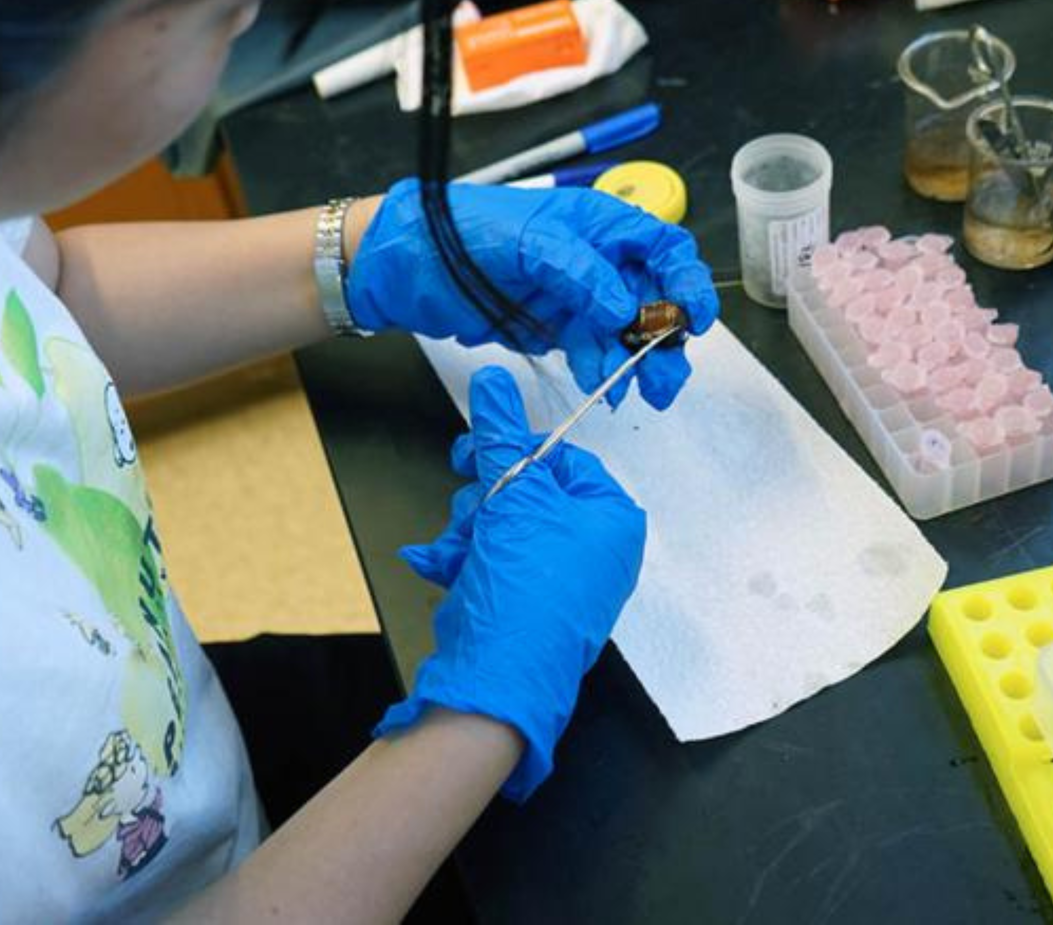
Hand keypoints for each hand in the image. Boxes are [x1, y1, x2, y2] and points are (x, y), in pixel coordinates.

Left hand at [346, 178, 718, 408]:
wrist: (407, 265)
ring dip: (638, 362)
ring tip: (639, 390)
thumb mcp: (525, 240)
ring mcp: (576, 295)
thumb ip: (578, 271)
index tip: (693, 317)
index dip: (686, 280)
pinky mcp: (555, 326)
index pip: (661, 247)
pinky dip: (604, 369)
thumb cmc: (460, 230)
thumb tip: (623, 305)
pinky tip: (606, 388)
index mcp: (597, 224)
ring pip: (626, 330)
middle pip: (653, 296)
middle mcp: (594, 259)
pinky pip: (593, 350)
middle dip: (666, 335)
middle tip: (666, 371)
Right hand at [374, 366, 645, 800]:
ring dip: (467, 533)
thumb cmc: (525, 581)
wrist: (500, 674)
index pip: (562, 458)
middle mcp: (593, 547)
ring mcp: (558, 578)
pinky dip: (463, 559)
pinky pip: (491, 558)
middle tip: (469, 514)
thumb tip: (493, 377)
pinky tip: (441, 568)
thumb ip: (499, 436)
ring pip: (500, 523)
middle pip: (526, 490)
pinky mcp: (524, 602)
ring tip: (457, 553)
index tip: (473, 456)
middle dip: (484, 503)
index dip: (514, 455)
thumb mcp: (513, 497)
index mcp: (611, 517)